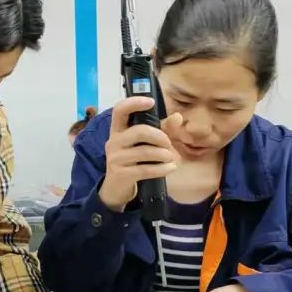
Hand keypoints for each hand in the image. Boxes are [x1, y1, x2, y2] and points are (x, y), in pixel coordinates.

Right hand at [98, 97, 182, 211]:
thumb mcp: (146, 143)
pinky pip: (146, 169)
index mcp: (118, 129)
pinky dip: (163, 169)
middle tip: (169, 144)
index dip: (134, 102)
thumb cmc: (134, 160)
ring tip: (171, 158)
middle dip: (160, 136)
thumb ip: (162, 129)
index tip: (150, 102)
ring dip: (164, 154)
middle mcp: (114, 141)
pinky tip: (171, 168)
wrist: (116, 188)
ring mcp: (115, 158)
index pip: (120, 109)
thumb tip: (178, 117)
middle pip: (139, 131)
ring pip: (145, 151)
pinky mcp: (121, 174)